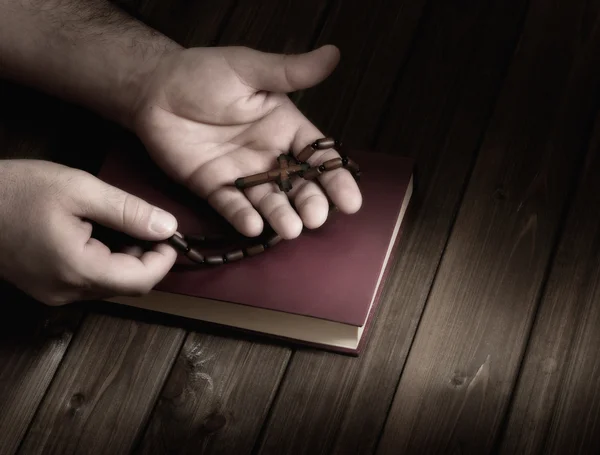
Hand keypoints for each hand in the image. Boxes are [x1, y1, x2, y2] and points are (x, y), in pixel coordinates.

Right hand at [0, 159, 177, 304]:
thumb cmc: (14, 191)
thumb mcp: (79, 189)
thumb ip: (128, 211)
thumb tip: (167, 226)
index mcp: (78, 270)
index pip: (141, 281)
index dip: (164, 260)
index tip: (170, 236)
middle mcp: (67, 291)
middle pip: (128, 286)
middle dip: (147, 258)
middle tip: (147, 225)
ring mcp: (54, 293)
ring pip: (110, 285)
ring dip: (127, 260)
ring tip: (122, 225)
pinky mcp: (47, 288)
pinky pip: (89, 282)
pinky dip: (106, 262)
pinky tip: (100, 235)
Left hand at [132, 45, 362, 239]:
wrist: (155, 88)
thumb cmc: (204, 73)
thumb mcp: (250, 69)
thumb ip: (289, 71)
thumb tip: (333, 53)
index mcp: (284, 128)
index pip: (317, 157)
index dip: (335, 178)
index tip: (351, 201)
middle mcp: (268, 155)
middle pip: (297, 185)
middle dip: (310, 202)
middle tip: (317, 218)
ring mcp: (241, 174)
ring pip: (267, 200)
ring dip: (281, 215)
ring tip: (291, 228)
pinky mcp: (213, 187)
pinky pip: (230, 204)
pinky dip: (241, 216)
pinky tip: (253, 226)